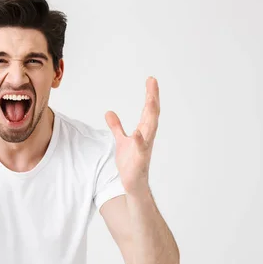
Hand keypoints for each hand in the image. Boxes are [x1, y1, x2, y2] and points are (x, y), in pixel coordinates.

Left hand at [105, 76, 159, 194]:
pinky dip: (139, 140)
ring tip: (151, 99)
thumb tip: (109, 112)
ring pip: (150, 128)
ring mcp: (144, 148)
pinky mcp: (139, 160)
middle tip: (153, 82)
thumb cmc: (131, 163)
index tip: (151, 80)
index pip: (148, 110)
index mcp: (144, 131)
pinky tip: (137, 132)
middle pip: (152, 114)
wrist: (133, 184)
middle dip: (153, 98)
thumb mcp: (121, 141)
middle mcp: (147, 137)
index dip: (150, 95)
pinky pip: (140, 149)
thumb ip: (116, 127)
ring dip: (151, 114)